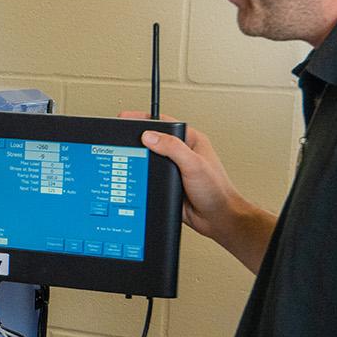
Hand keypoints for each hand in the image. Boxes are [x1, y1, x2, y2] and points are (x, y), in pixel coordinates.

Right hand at [121, 112, 241, 239]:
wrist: (216, 218)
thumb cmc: (216, 191)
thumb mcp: (194, 165)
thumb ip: (173, 148)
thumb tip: (149, 136)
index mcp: (191, 141)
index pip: (164, 123)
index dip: (144, 119)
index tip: (126, 118)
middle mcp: (182, 153)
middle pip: (154, 140)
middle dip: (137, 139)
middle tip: (120, 138)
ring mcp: (174, 169)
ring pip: (150, 158)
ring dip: (139, 159)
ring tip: (126, 157)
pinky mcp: (168, 184)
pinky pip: (150, 175)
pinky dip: (141, 176)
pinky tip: (135, 176)